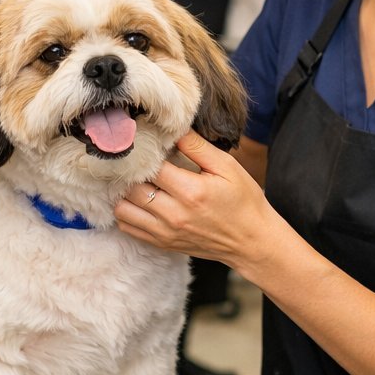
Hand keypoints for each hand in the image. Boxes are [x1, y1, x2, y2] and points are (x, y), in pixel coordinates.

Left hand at [115, 131, 275, 271]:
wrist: (252, 241)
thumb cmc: (244, 201)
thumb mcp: (228, 167)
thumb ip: (198, 147)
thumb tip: (174, 130)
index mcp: (191, 191)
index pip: (151, 166)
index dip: (148, 153)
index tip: (152, 147)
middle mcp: (174, 215)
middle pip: (132, 187)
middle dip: (134, 172)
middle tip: (141, 163)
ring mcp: (166, 232)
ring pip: (123, 210)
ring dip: (126, 193)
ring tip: (138, 181)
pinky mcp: (163, 243)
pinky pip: (128, 228)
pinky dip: (127, 213)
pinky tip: (139, 201)